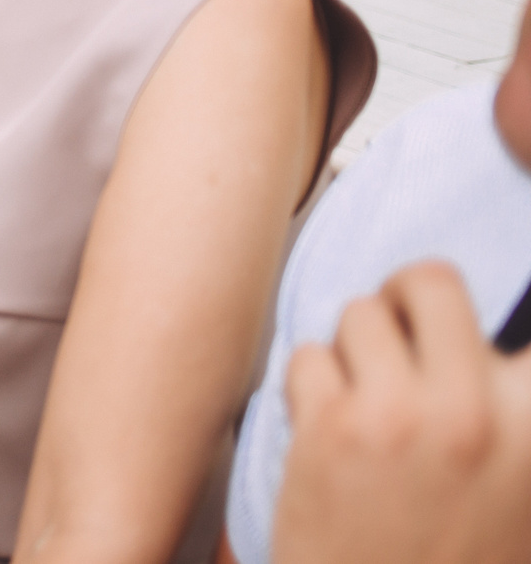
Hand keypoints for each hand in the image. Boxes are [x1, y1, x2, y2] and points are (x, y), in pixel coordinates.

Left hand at [272, 260, 530, 563]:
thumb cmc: (454, 556)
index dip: (497, 333)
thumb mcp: (520, 495)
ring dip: (355, 349)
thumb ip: (509, 416)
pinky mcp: (328, 427)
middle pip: (432, 281)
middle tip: (402, 333)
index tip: (481, 345)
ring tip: (367, 400)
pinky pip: (309, 356)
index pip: (529, 334)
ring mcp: (397, 414)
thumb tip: (496, 356)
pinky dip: (312, 386)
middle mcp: (473, 411)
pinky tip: (329, 433)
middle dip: (409, 300)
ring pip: (358, 314)